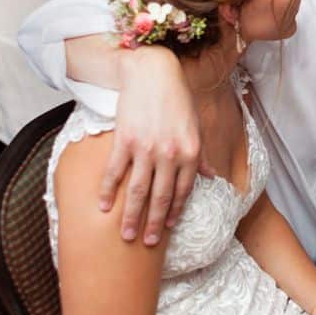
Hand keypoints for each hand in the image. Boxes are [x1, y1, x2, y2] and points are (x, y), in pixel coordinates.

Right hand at [98, 53, 214, 243]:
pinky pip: (115, 172)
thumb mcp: (195, 126)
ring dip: (131, 216)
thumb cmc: (176, 98)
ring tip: (125, 235)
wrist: (152, 72)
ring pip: (137, 191)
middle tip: (145, 243)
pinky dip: (108, 191)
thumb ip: (201, 155)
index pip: (182, 191)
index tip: (166, 229)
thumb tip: (212, 177)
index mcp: (190, 152)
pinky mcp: (125, 140)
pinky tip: (103, 207)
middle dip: (152, 223)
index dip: (174, 213)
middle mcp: (170, 154)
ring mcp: (146, 148)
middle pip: (160, 197)